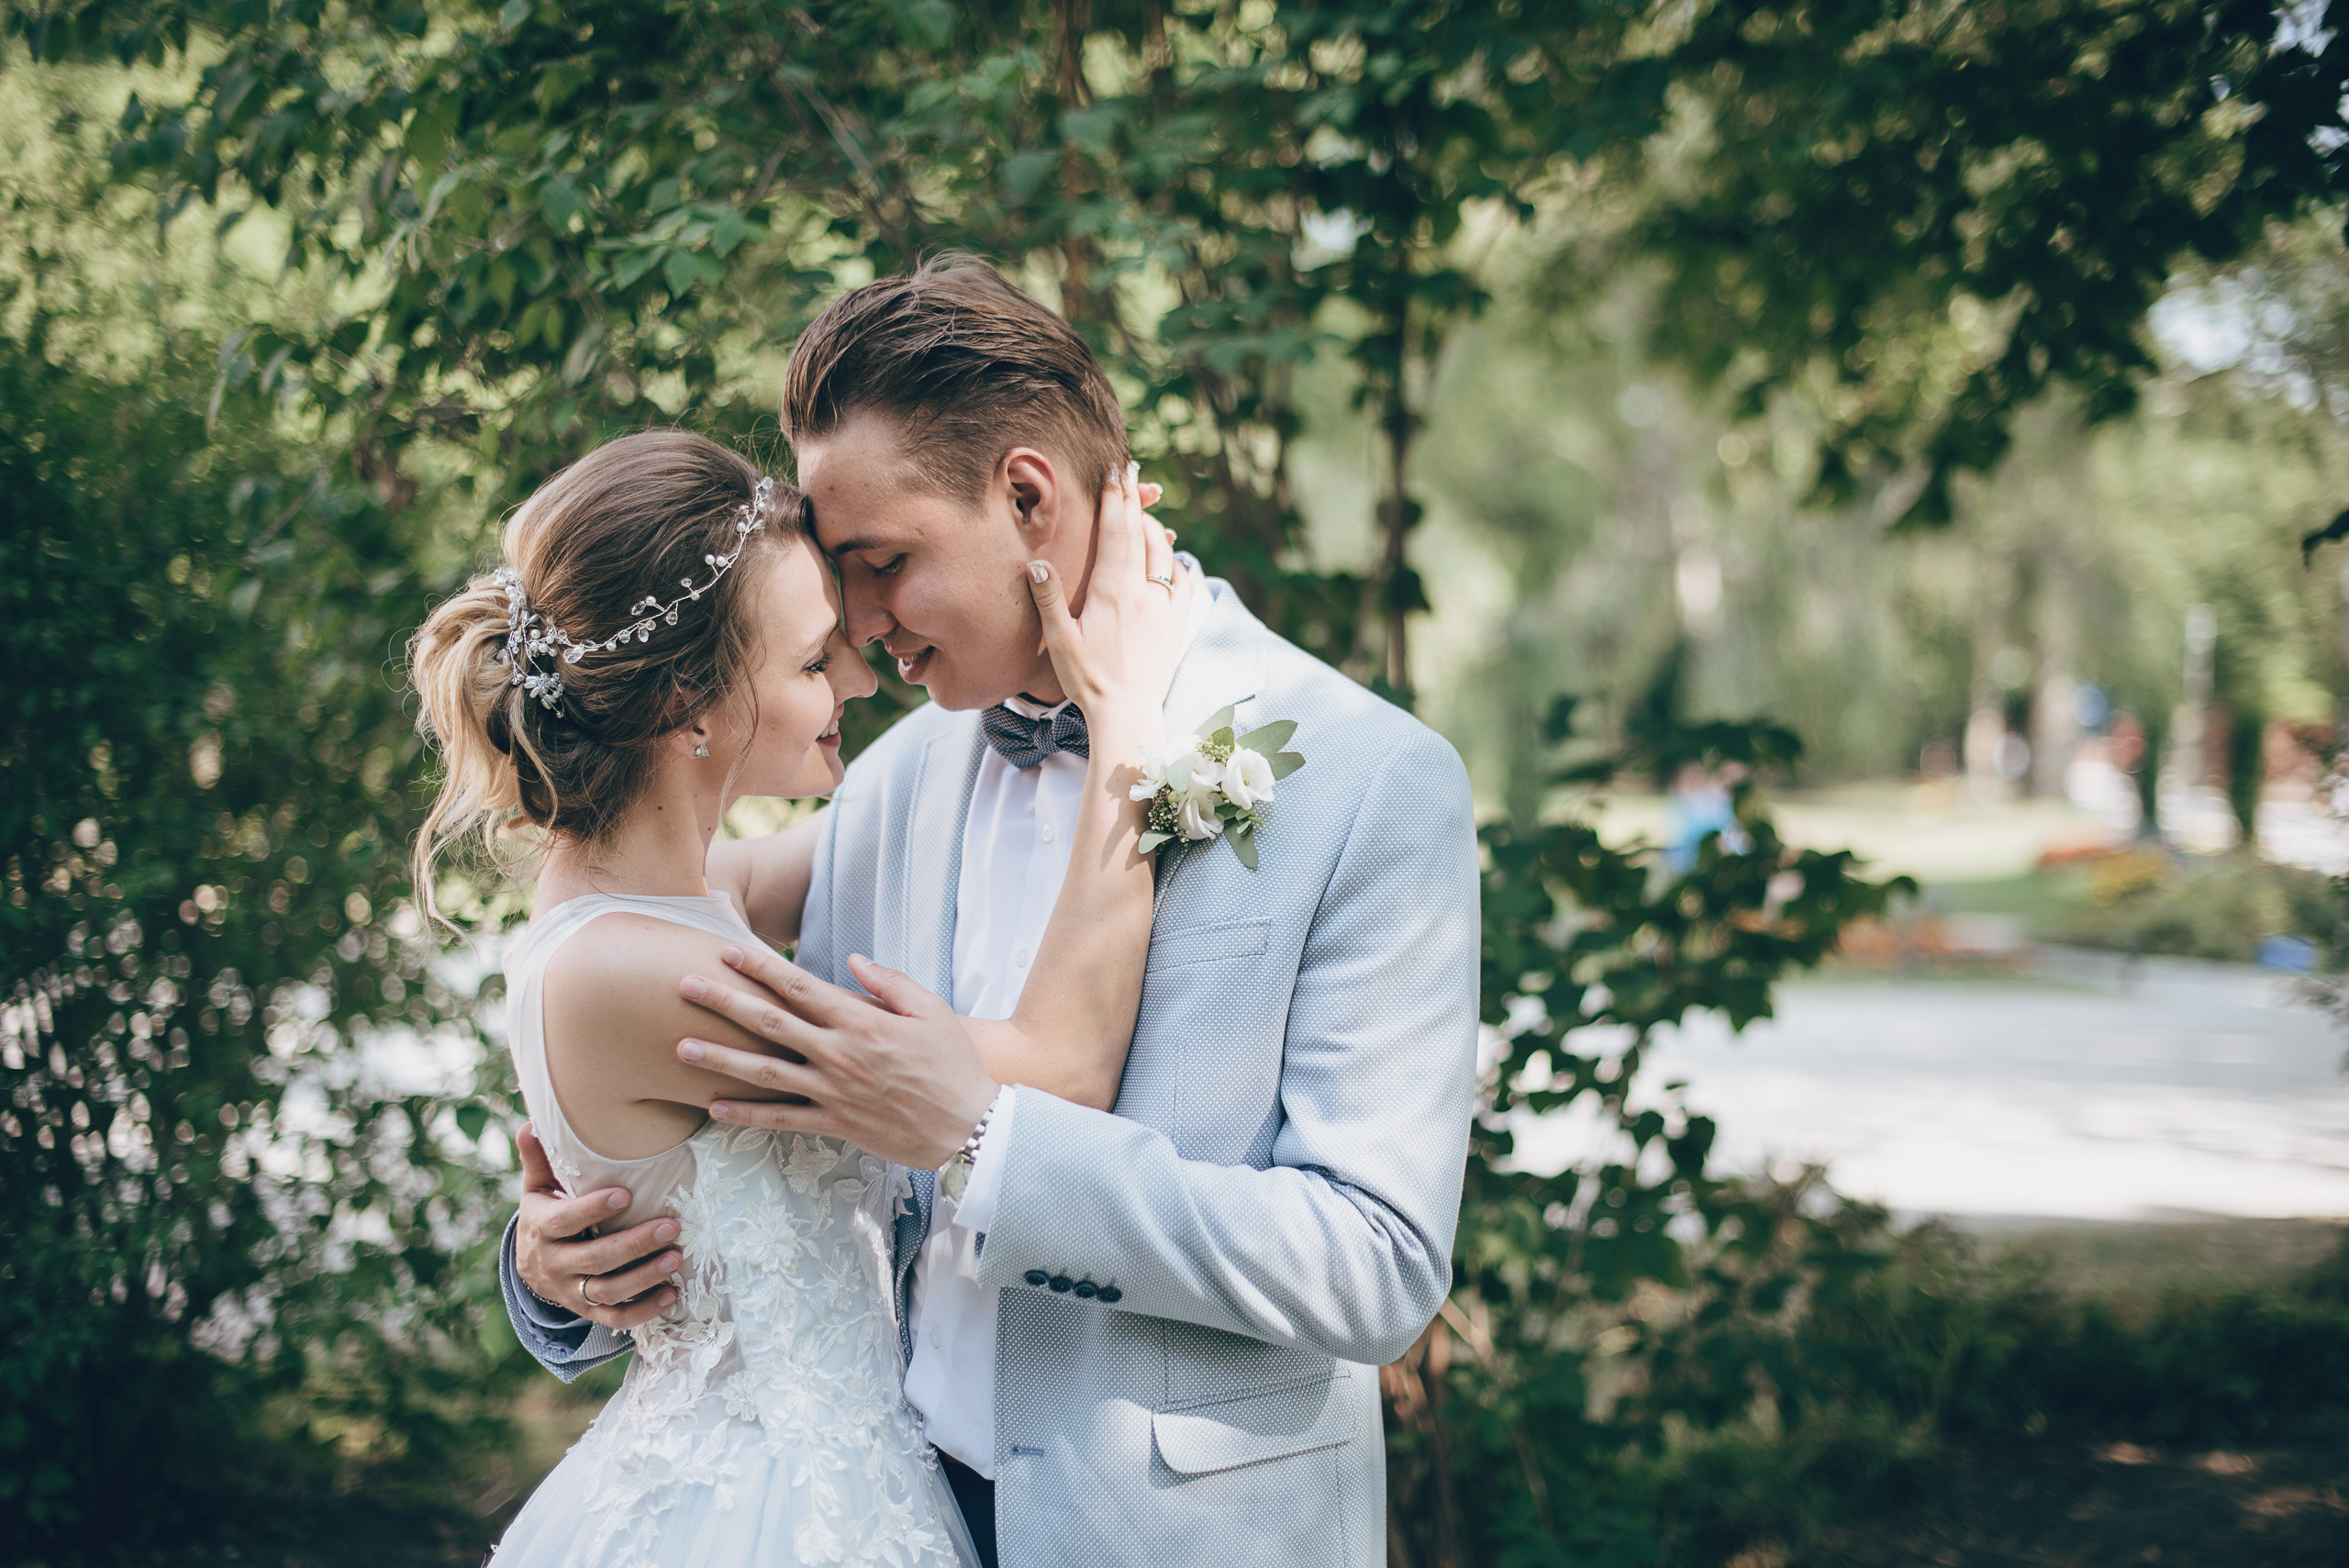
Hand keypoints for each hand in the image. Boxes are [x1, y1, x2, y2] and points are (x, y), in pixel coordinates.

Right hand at [513, 1122, 681, 1329]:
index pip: (565, 1221)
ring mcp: (572, 1291)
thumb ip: (539, 1160)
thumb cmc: (545, 1214)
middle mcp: (554, 1264)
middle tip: (671, 1227)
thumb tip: (531, 1124)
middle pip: (595, 1259)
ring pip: (608, 1291)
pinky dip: (643, 1311)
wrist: (530, 1266)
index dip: (592, 1210)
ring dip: (644, 1277)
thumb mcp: (537, 1188)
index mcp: (541, 1228)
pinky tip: (672, 1296)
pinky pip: (615, 1318)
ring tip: (676, 1258)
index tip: (626, 1195)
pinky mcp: (588, 1310)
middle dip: (634, 1245)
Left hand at [677, 945, 998, 1170]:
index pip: (799, 986)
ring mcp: (834, 1091)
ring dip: (720, 1059)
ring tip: (681, 1048)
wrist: (968, 1128)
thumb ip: (890, 982)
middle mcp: (840, 1054)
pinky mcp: (835, 1124)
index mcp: (862, 1020)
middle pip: (770, 1023)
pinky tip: (714, 1108)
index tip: (727, 951)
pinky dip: (746, 1115)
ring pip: (765, 1073)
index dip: (760, 967)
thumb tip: (852, 960)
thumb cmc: (954, 1064)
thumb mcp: (933, 1010)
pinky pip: (782, 1119)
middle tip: (685, 986)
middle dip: (724, 1002)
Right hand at [1027, 465, 1186, 722]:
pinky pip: (1184, 581)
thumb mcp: (1060, 640)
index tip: (1116, 472)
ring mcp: (1166, 608)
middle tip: (1132, 474)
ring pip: (1165, 553)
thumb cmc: (1088, 680)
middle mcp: (1144, 594)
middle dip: (1135, 501)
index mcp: (1113, 592)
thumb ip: (1049, 599)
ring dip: (1155, 528)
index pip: (1117, 533)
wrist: (1127, 714)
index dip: (1116, 499)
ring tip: (1144, 512)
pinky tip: (1169, 558)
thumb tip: (1036, 564)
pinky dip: (1176, 562)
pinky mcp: (1178, 624)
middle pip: (1142, 534)